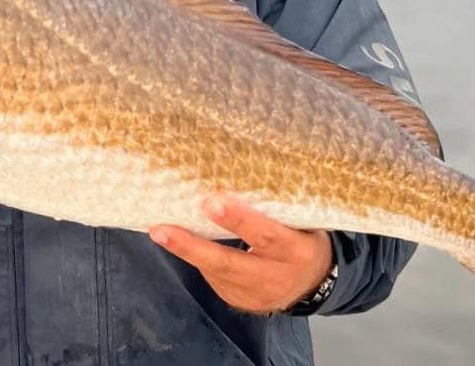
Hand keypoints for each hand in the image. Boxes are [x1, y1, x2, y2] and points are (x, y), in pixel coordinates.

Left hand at [149, 195, 334, 313]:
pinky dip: (198, 258)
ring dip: (186, 251)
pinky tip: (181, 241)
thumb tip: (237, 172)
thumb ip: (277, 208)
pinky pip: (215, 278)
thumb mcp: (303, 222)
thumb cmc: (303, 236)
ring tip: (159, 230)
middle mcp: (276, 276)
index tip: (212, 202)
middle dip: (194, 247)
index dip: (240, 221)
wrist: (314, 282)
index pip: (267, 236)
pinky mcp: (240, 301)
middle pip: (231, 263)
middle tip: (163, 229)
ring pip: (217, 272)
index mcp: (297, 251)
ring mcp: (256, 295)